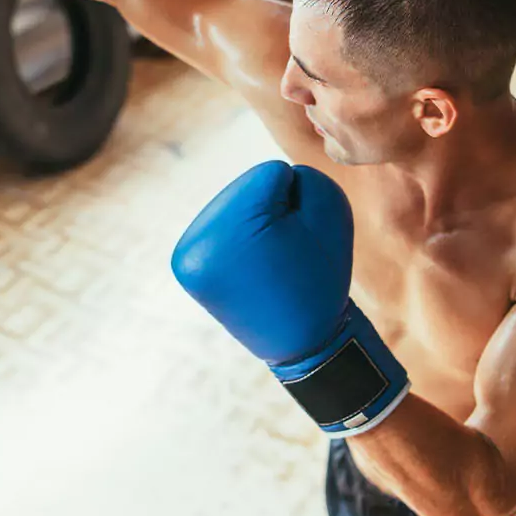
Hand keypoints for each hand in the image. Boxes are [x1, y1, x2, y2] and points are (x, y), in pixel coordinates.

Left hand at [171, 160, 408, 434]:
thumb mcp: (329, 214)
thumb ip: (304, 176)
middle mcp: (198, 240)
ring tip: (268, 264)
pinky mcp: (186, 264)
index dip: (298, 202)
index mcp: (233, 228)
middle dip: (274, 212)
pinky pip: (221, 227)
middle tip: (284, 259)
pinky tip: (251, 265)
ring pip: (234, 205)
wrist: (302, 342)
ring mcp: (187, 254)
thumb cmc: (319, 277)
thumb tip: (269, 176)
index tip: (299, 243)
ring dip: (256, 223)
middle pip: (249, 188)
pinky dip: (241, 238)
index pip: (273, 173)